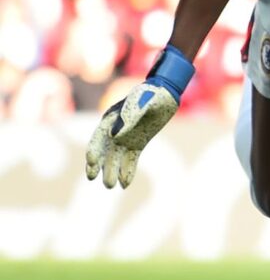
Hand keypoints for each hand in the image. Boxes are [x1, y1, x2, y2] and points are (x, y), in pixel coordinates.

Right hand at [85, 46, 193, 189]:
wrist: (167, 94)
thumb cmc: (154, 94)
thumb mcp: (144, 102)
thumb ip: (130, 117)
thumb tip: (114, 136)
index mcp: (112, 117)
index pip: (99, 136)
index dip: (94, 148)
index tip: (91, 161)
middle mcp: (115, 129)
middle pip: (103, 149)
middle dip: (98, 164)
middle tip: (92, 177)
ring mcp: (126, 137)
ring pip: (115, 157)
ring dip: (111, 171)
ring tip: (109, 185)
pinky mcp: (137, 144)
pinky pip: (130, 159)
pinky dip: (127, 170)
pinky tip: (125, 184)